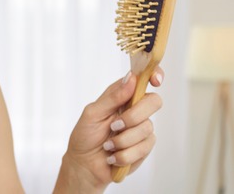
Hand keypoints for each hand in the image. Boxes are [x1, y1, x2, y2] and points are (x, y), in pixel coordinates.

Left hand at [56, 67, 163, 191]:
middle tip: (114, 126)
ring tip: (108, 145)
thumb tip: (131, 78)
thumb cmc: (85, 135)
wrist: (85, 164)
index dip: (154, 75)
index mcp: (122, 96)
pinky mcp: (144, 147)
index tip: (155, 81)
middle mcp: (134, 109)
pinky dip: (124, 154)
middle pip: (153, 102)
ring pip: (147, 128)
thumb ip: (112, 97)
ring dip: (122, 140)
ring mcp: (141, 128)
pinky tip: (113, 156)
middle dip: (134, 116)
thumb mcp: (92, 113)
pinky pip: (144, 147)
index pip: (143, 79)